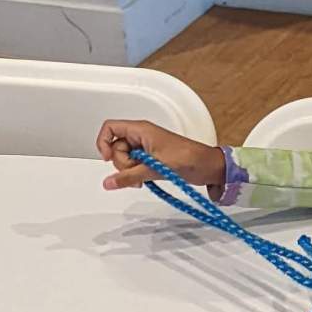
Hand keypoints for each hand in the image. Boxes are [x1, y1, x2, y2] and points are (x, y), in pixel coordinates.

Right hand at [97, 118, 224, 191]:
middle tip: (137, 170)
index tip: (108, 159)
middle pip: (115, 148)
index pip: (110, 128)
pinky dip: (135, 175)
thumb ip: (130, 176)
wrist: (208, 167)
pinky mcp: (150, 159)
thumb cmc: (190, 158)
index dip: (103, 143)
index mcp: (141, 129)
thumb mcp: (156, 168)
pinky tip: (144, 180)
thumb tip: (109, 182)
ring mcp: (146, 148)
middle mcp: (141, 136)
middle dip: (122, 163)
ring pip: (124, 159)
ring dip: (129, 172)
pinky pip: (133, 167)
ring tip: (145, 176)